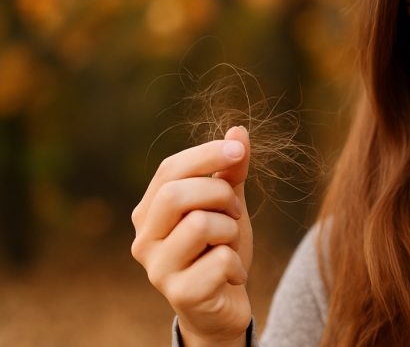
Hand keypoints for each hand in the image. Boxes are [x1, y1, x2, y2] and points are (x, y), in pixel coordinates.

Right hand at [131, 126, 252, 345]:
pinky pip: (220, 260)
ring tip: (230, 246)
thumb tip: (238, 130)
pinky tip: (232, 275)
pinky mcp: (179, 294)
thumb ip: (231, 170)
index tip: (239, 150)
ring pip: (201, 224)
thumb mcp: (228, 205)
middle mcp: (143, 239)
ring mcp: (157, 269)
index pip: (170, 169)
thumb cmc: (220, 248)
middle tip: (235, 213)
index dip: (207, 154)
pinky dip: (237, 263)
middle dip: (219, 195)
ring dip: (231, 230)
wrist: (223, 307)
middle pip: (176, 194)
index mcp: (149, 211)